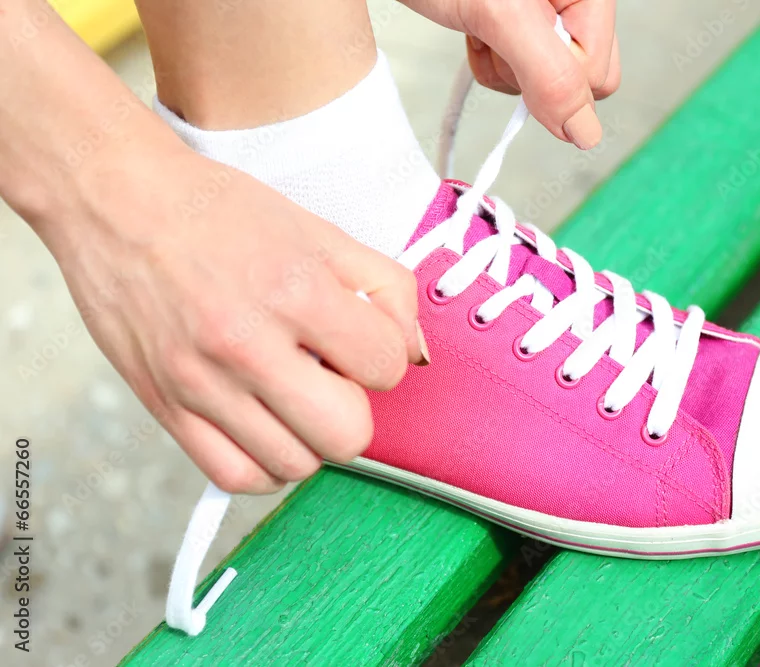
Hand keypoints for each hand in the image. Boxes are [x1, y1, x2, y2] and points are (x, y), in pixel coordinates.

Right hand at [35, 137, 425, 494]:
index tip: (360, 342)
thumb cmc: (216, 212)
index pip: (386, 367)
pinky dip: (264, 463)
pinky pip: (235, 476)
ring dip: (309, 437)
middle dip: (354, 409)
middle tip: (331, 377)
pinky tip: (264, 425)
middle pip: (347, 435)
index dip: (384, 357)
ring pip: (296, 465)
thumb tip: (414, 352)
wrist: (116, 202)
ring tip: (293, 396)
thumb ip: (385, 288)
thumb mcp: (318, 231)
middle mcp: (247, 344)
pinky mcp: (165, 407)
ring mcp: (202, 383)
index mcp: (295, 290)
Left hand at [401, 0, 619, 148]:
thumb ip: (550, 75)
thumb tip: (586, 134)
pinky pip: (520, 67)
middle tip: (495, 35)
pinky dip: (489, 56)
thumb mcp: (501, 14)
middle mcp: (578, 2)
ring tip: (479, 24)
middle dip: (530, 75)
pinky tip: (475, 27)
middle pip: (578, 81)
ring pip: (546, 80)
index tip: (511, 50)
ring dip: (502, 65)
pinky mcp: (522, 21)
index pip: (599, 78)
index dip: (552, 80)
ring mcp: (551, 12)